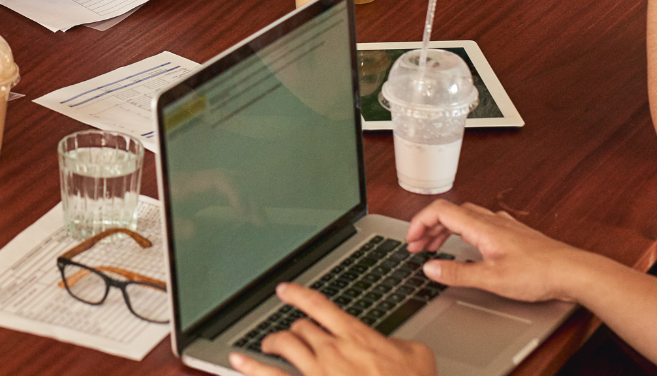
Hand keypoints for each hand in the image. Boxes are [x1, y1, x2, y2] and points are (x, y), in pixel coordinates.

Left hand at [229, 282, 435, 375]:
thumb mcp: (419, 357)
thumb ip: (401, 344)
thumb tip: (396, 343)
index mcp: (356, 336)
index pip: (319, 305)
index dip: (299, 294)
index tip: (285, 289)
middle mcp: (331, 350)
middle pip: (299, 327)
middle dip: (292, 327)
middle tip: (287, 329)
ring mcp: (316, 372)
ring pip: (283, 346)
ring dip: (271, 342)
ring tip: (266, 343)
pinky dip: (251, 368)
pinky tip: (236, 361)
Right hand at [404, 199, 584, 303]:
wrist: (574, 272)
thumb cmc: (540, 273)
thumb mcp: (492, 279)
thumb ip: (458, 273)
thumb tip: (431, 267)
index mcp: (482, 226)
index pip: (440, 211)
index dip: (419, 222)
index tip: (410, 240)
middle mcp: (492, 221)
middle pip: (450, 213)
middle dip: (429, 228)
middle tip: (418, 247)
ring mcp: (504, 227)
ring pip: (466, 218)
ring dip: (446, 230)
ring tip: (436, 247)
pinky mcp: (515, 236)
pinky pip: (482, 225)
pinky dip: (465, 234)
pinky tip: (470, 248)